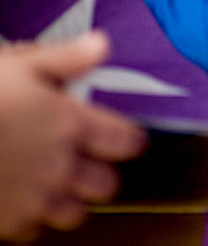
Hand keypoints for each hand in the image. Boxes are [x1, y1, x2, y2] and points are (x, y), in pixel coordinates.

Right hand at [0, 32, 146, 240]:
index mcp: (71, 125)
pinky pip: (32, 231)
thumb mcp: (19, 64)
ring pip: (75, 214)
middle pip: (107, 185)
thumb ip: (65, 58)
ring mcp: (33, 200)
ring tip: (51, 183)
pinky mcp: (6, 223)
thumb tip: (102, 45)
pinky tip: (17, 198)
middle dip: (100, 174)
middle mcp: (60, 166)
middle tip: (85, 162)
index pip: (126, 141)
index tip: (124, 138)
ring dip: (67, 200)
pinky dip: (29, 218)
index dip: (129, 139)